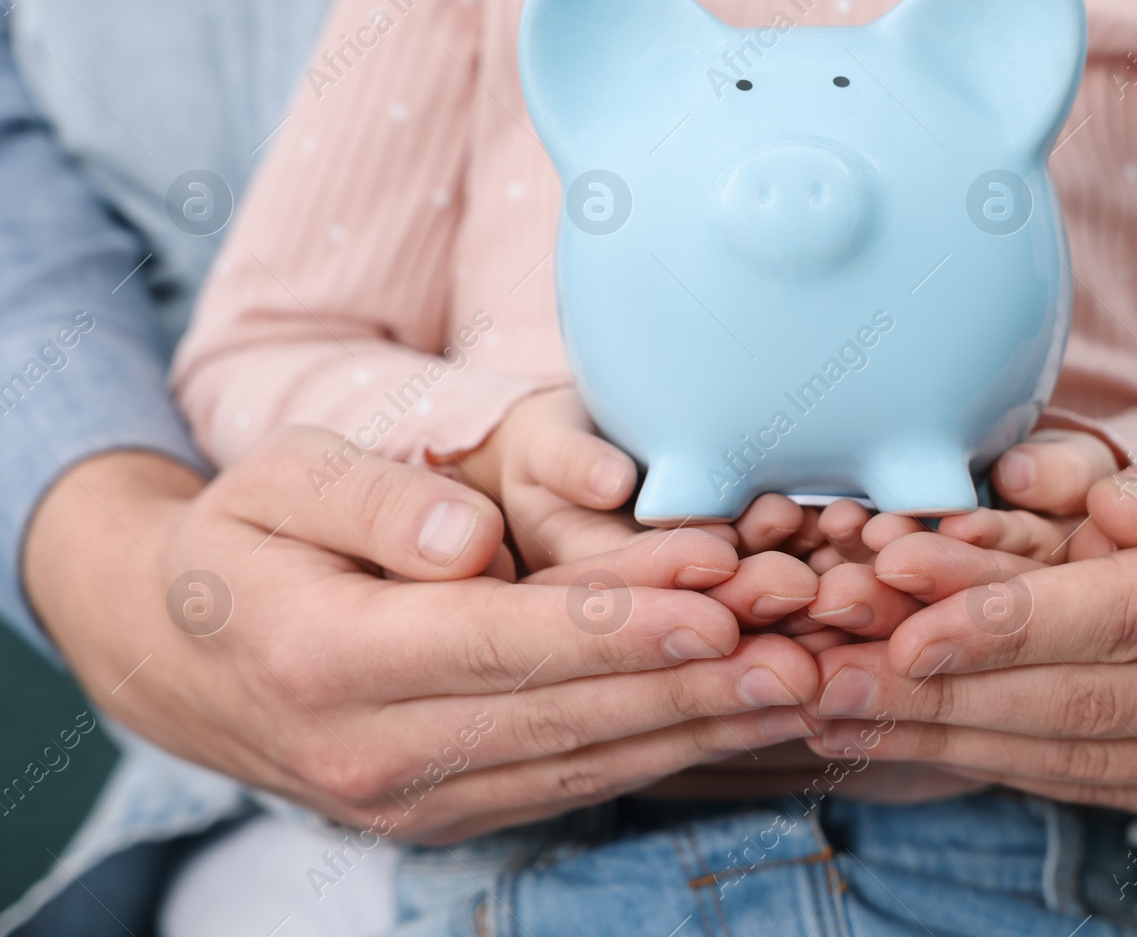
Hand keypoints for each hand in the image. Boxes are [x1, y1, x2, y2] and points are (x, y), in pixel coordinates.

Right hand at [25, 429, 819, 842]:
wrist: (179, 653)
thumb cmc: (243, 541)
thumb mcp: (277, 482)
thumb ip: (368, 500)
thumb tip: (466, 536)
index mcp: (326, 654)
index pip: (496, 640)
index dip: (614, 626)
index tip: (716, 605)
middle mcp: (369, 748)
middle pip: (559, 714)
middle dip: (688, 687)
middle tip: (799, 657)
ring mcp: (408, 798)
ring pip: (578, 762)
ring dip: (695, 730)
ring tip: (798, 692)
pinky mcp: (444, 813)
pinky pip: (566, 784)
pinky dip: (657, 754)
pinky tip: (733, 722)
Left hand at [805, 311, 1136, 822]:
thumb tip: (1113, 512)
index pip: (1129, 615)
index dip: (1006, 623)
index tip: (902, 623)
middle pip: (1084, 701)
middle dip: (940, 695)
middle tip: (825, 681)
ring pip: (1081, 756)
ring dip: (951, 739)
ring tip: (844, 717)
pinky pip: (1107, 781)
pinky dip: (1009, 760)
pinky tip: (927, 738)